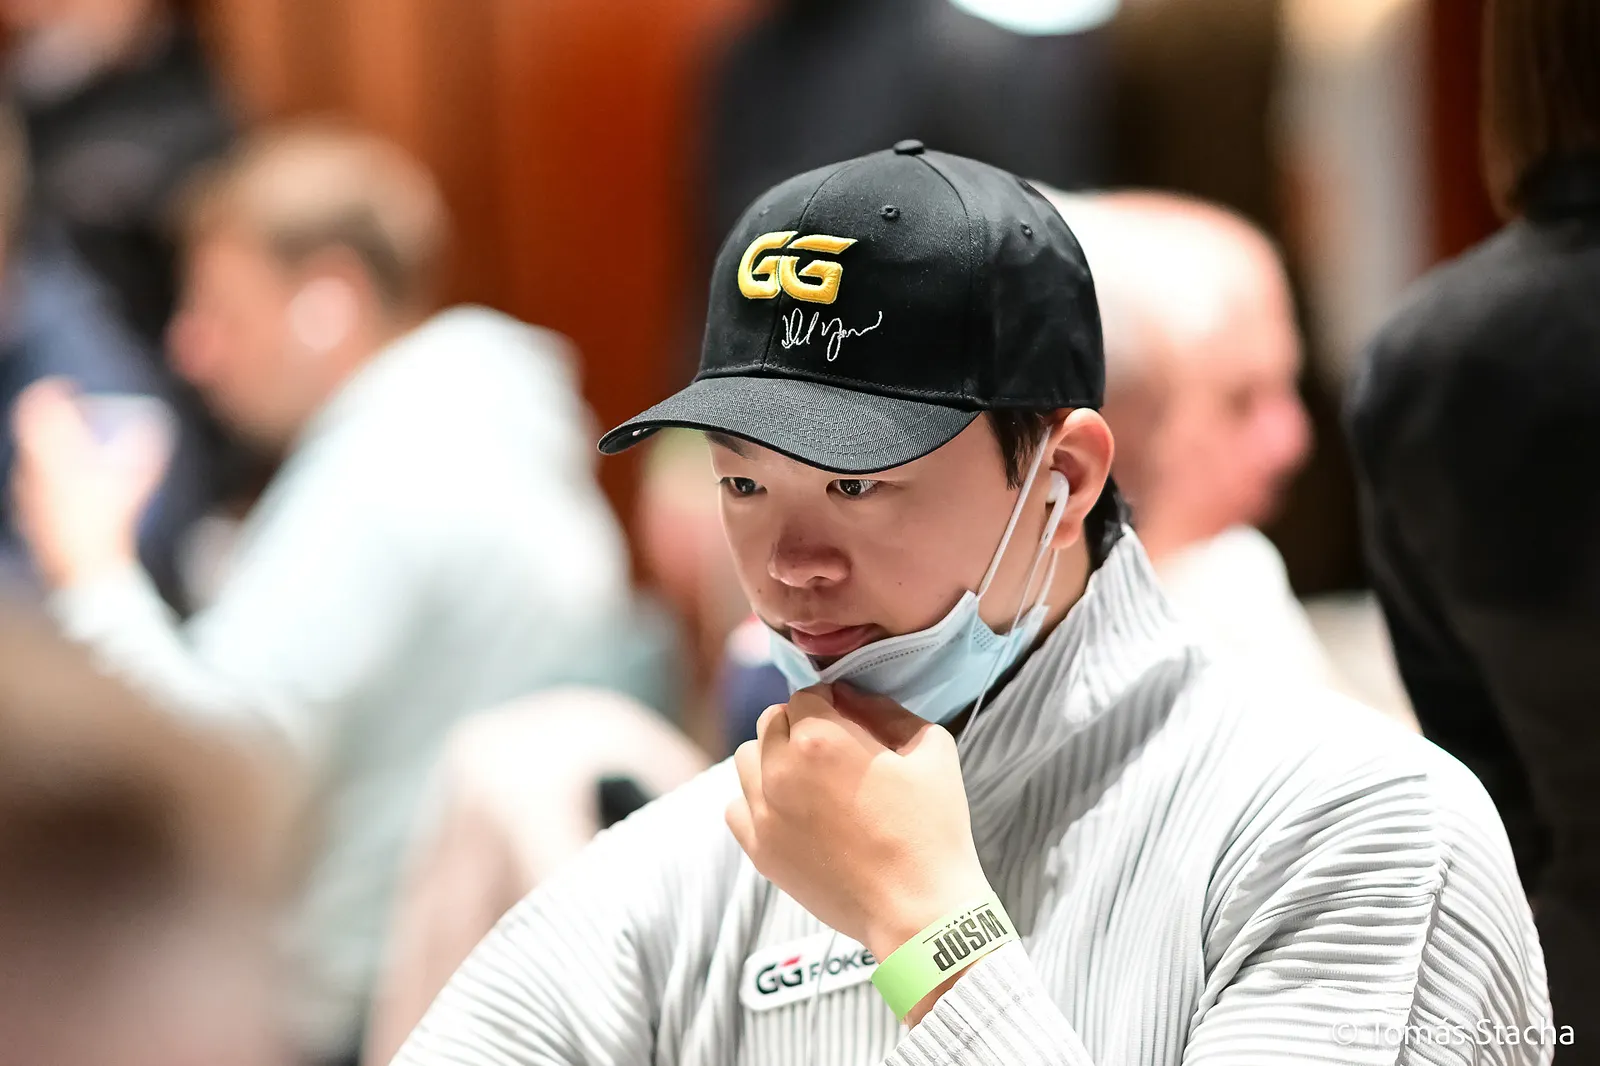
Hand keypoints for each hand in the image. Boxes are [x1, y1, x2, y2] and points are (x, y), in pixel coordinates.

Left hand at [10, 378, 168, 587]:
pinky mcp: (27, 514)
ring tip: (81, 460)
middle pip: (36, 434)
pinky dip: (51, 479)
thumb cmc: (106, 526)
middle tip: (82, 426)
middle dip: (60, 425)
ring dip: (55, 453)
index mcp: (53, 457)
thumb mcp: (132, 485)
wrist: (84, 571)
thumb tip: (154, 428)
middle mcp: (32, 470)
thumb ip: (144, 454)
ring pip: (34, 460)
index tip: (66, 388)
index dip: (51, 392)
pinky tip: (74, 493)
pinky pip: (35, 485)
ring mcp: (26, 494)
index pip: (38, 409)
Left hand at [726, 683, 991, 969]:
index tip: (852, 722)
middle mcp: (779, 770)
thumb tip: (853, 699)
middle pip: (773, 721)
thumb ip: (887, 710)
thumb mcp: (931, 748)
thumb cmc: (932, 830)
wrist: (919, 912)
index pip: (808, 694)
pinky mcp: (760, 851)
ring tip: (809, 781)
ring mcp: (764, 814)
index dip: (833, 703)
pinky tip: (789, 812)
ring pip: (747, 759)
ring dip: (773, 758)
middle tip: (835, 752)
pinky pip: (735, 807)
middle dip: (801, 725)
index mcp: (819, 738)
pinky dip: (756, 801)